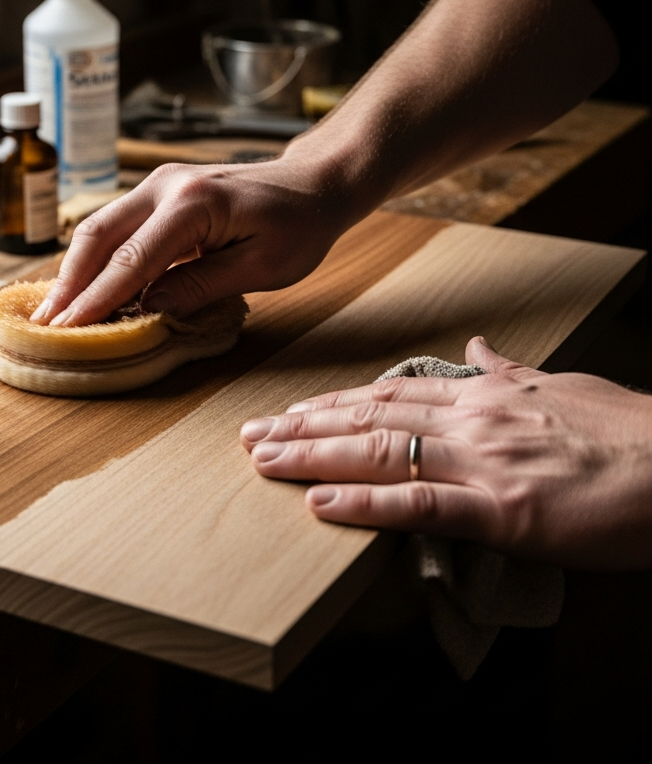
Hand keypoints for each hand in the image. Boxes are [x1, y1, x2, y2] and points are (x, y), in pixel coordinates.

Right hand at [32, 154, 355, 326]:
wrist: (315, 182)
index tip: (68, 329)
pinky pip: (118, 225)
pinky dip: (98, 257)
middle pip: (100, 235)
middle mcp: (167, 185)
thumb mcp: (262, 267)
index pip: (132, 259)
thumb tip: (149, 307)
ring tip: (55, 310)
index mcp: (194, 203)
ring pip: (102, 227)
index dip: (97, 298)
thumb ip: (202, 285)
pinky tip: (86, 285)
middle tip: (45, 323)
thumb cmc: (300, 224)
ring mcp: (160, 183)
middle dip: (69, 282)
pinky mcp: (161, 191)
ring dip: (76, 269)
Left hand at [240, 337, 651, 568]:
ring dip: (313, 455)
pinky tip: (321, 503)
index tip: (289, 409)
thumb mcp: (562, 384)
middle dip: (303, 426)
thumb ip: (508, 370)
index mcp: (484, 395)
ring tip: (263, 460)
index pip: (387, 396)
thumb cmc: (630, 430)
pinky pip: (422, 505)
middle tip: (248, 435)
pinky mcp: (506, 512)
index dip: (330, 403)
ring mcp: (485, 464)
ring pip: (380, 452)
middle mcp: (472, 422)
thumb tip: (476, 349)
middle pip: (368, 418)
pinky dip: (366, 502)